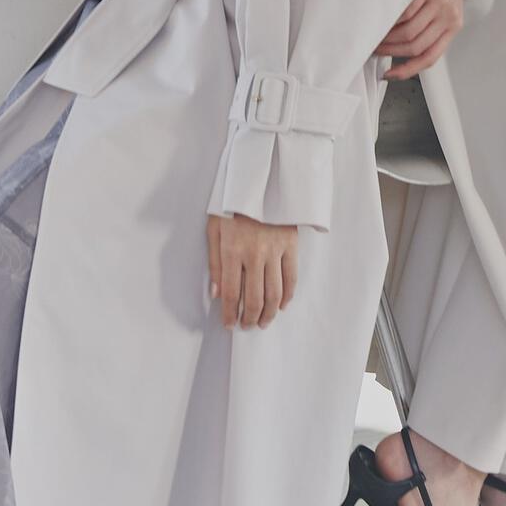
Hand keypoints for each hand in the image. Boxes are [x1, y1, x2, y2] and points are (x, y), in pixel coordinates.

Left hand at [207, 212, 297, 329]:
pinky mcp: (291, 245)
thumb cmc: (232, 203)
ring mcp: (275, 250)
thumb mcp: (214, 228)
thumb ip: (215, 263)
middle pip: (255, 299)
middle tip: (247, 326)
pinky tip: (281, 305)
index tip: (229, 324)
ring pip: (275, 293)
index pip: (232, 294)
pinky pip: (291, 277)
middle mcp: (254, 254)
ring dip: (269, 313)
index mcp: (232, 250)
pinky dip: (287, 296)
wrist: (262, 179)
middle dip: (250, 319)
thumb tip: (217, 294)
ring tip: (263, 322)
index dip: (230, 315)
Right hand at [375, 0, 463, 79]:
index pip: (429, 58)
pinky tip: (382, 20)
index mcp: (453, 27)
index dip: (407, 70)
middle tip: (376, 50)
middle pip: (415, 45)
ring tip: (376, 37)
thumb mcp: (443, 15)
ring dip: (388, 38)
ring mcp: (437, 2)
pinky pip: (404, 11)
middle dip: (392, 51)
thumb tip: (399, 53)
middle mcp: (448, 17)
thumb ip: (429, 32)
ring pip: (408, 30)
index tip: (389, 75)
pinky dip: (390, 20)